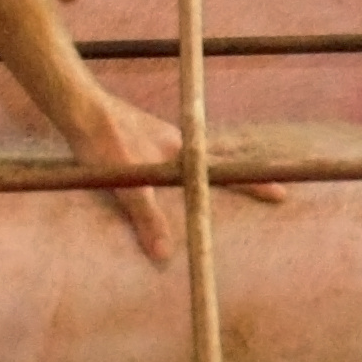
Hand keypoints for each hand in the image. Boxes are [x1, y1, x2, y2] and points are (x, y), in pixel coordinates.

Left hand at [52, 85, 283, 264]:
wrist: (80, 107)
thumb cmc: (104, 143)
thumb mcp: (128, 185)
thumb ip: (147, 219)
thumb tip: (165, 254)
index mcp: (183, 153)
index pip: (227, 172)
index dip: (254, 184)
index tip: (281, 191)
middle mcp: (178, 142)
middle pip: (220, 160)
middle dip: (241, 173)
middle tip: (266, 184)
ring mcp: (161, 136)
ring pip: (198, 153)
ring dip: (214, 165)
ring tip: (226, 174)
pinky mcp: (142, 134)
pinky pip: (174, 151)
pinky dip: (185, 160)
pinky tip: (172, 166)